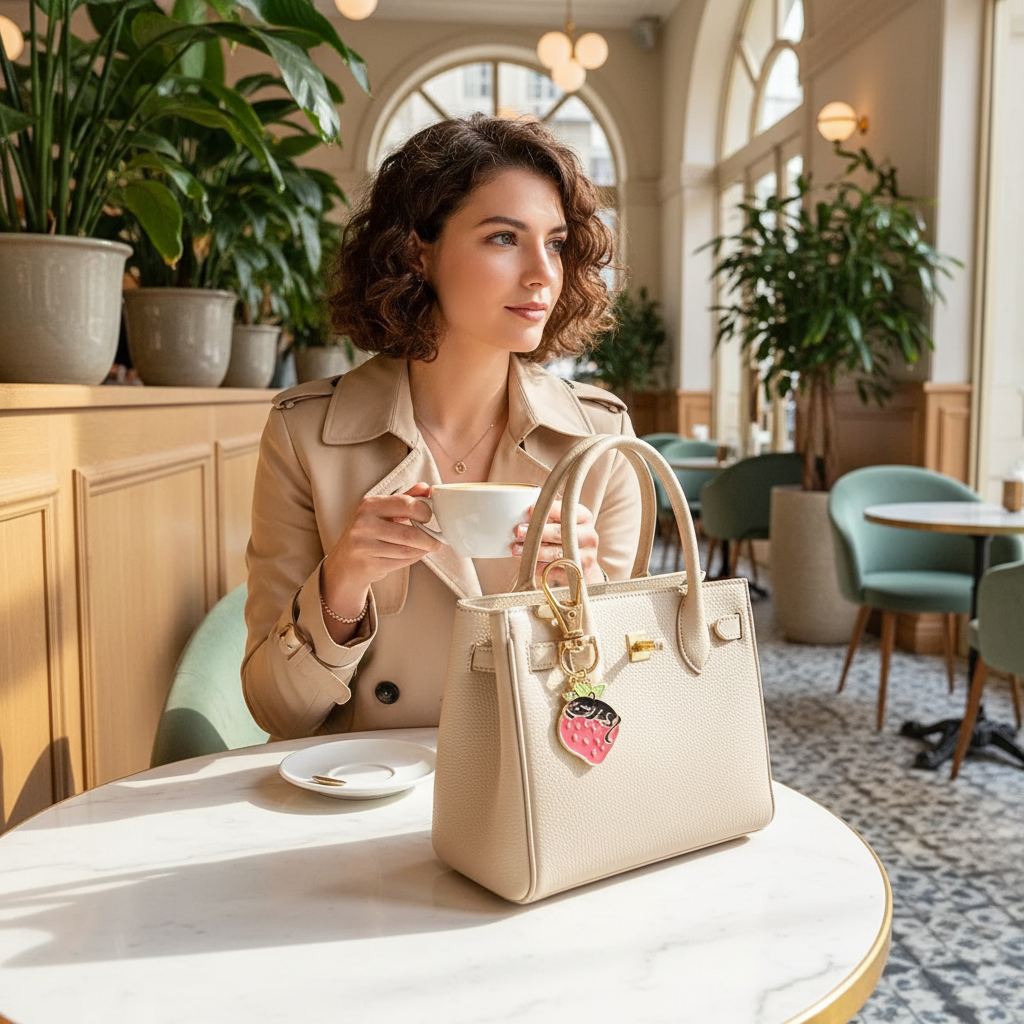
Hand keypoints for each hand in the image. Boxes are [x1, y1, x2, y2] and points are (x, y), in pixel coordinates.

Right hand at [320, 483, 439, 641]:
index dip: (425, 512)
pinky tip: (415, 554)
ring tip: (427, 547)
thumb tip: (426, 489)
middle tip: (436, 539)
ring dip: (423, 550)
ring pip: (407, 550)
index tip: (430, 517)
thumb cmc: (368, 533)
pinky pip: (401, 562)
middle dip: (429, 538)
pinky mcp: (369, 564)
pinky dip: (414, 559)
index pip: (406, 504)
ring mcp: (365, 546)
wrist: (346, 561)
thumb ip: (405, 498)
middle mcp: (364, 524)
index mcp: (370, 505)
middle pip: (409, 533)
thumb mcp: (382, 511)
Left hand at [511, 500, 602, 585]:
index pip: (564, 510)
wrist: (585, 565)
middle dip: (536, 532)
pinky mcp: (577, 573)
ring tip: (516, 549)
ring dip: (534, 551)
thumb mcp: (564, 520)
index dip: (546, 511)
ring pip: (555, 553)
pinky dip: (538, 567)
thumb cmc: (567, 535)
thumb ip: (550, 513)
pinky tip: (527, 563)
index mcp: (584, 517)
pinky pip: (554, 570)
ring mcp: (585, 556)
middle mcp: (588, 535)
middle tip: (517, 531)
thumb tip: (530, 510)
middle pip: (559, 533)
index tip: (528, 511)